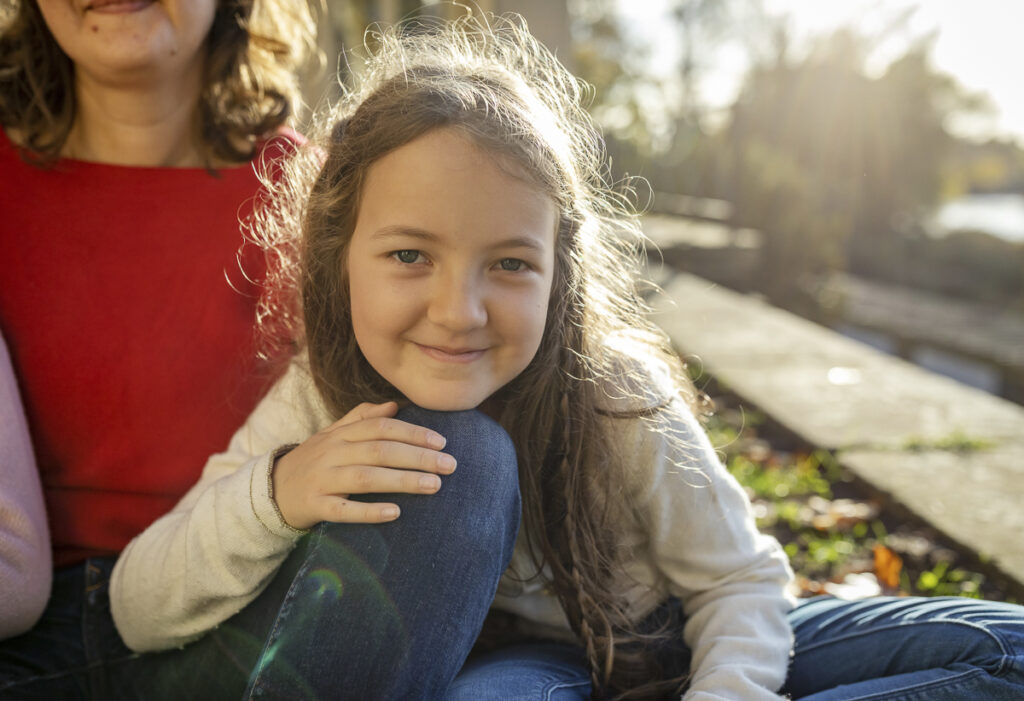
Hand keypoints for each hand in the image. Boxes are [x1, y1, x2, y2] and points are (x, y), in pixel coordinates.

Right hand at [271, 402, 455, 529]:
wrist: (269, 491)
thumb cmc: (312, 461)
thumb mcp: (332, 434)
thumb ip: (361, 418)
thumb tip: (394, 406)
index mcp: (340, 434)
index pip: (382, 428)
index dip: (413, 433)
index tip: (442, 442)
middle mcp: (332, 453)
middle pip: (380, 451)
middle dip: (418, 457)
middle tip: (450, 465)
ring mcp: (322, 480)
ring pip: (366, 478)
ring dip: (402, 481)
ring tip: (433, 485)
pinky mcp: (315, 507)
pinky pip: (343, 510)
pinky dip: (369, 511)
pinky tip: (396, 513)